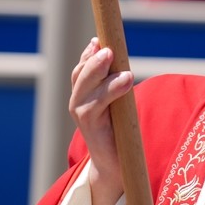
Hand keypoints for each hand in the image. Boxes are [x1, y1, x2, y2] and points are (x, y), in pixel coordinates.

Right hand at [69, 37, 133, 204]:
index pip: (82, 68)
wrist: (115, 165)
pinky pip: (97, 105)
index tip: (99, 39)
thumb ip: (116, 84)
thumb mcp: (118, 101)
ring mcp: (81, 114)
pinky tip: (127, 81)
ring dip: (100, 71)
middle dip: (92, 59)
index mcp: (83, 94)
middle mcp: (77, 102)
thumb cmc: (120, 131)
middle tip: (106, 46)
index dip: (88, 54)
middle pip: (80, 74)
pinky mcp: (90, 127)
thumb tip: (123, 61)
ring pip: (86, 88)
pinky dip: (111, 90)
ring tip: (114, 58)